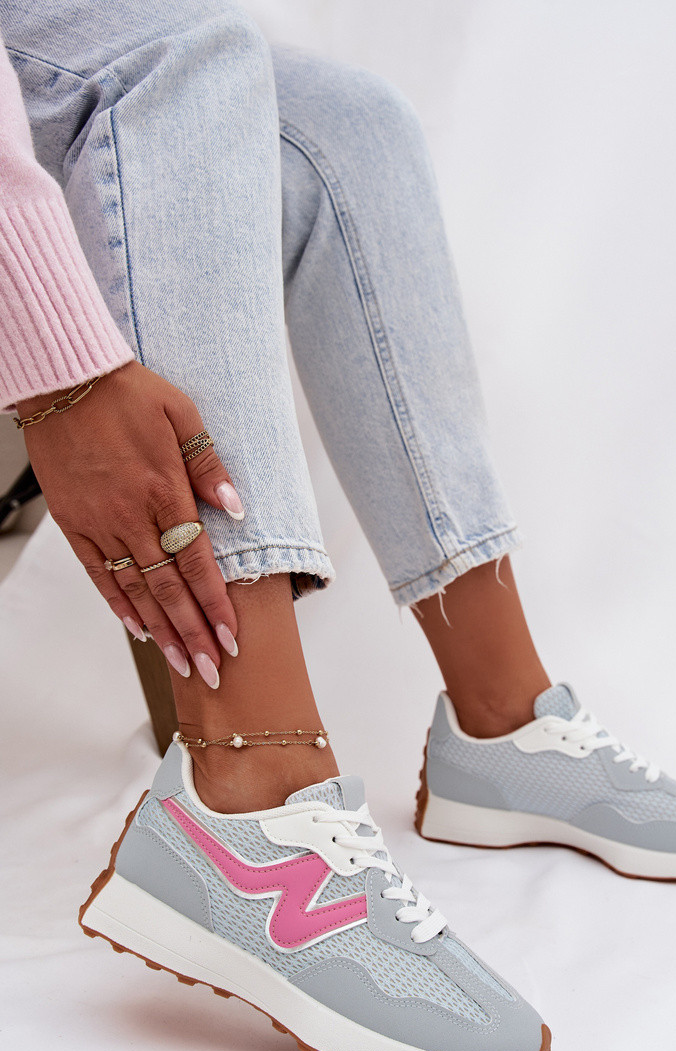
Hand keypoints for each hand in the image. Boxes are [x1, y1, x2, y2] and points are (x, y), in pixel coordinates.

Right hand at [18, 361, 243, 686]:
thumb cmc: (127, 392)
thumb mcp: (183, 415)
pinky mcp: (73, 524)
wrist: (64, 378)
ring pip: (136, 589)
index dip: (216, 605)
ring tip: (181, 663)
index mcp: (165, 490)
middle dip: (194, 634)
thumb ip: (209, 467)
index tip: (233, 638)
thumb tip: (236, 508)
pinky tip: (137, 630)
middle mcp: (132, 515)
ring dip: (161, 631)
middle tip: (212, 670)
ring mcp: (100, 523)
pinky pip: (98, 574)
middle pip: (169, 589)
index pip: (197, 563)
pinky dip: (119, 605)